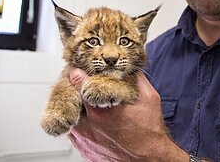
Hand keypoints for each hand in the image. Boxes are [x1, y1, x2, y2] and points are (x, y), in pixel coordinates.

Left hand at [68, 68, 189, 161]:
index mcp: (100, 110)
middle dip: (74, 89)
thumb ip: (137, 79)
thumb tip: (130, 66)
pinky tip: (88, 117)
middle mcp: (88, 126)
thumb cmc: (150, 133)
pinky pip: (73, 130)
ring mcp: (83, 139)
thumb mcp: (149, 99)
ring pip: (70, 115)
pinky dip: (78, 121)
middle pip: (69, 99)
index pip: (78, 83)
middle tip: (81, 83)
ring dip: (76, 106)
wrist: (149, 160)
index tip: (77, 68)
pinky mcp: (83, 148)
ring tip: (85, 100)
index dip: (77, 73)